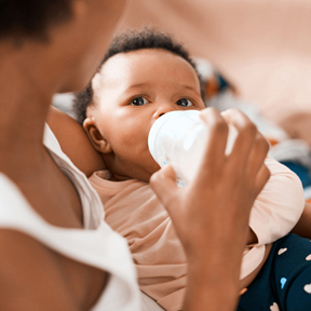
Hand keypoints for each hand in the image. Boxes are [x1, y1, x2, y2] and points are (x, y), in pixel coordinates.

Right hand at [150, 108, 269, 310]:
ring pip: (262, 145)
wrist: (215, 255)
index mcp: (211, 170)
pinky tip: (247, 159)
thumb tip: (166, 168)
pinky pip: (265, 167)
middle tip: (224, 116)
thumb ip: (160, 179)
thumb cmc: (191, 228)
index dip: (212, 114)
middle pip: (248, 130)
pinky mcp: (255, 193)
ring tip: (239, 131)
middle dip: (237, 115)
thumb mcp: (167, 200)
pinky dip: (258, 156)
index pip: (219, 128)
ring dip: (252, 131)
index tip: (203, 115)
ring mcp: (248, 182)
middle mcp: (234, 172)